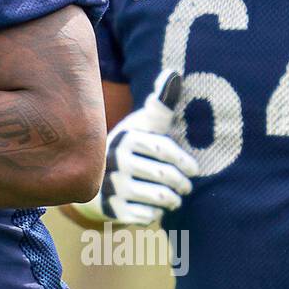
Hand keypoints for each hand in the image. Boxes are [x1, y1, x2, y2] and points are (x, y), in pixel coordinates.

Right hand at [74, 70, 198, 225]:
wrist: (95, 175)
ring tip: (173, 198)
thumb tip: (174, 73)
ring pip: (157, 198)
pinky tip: (153, 208)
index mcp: (128, 136)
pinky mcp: (112, 207)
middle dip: (181, 184)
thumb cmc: (133, 146)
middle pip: (163, 176)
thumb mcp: (144, 124)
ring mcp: (112, 184)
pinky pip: (145, 215)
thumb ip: (161, 104)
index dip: (184, 161)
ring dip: (171, 200)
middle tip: (185, 187)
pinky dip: (154, 213)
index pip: (163, 150)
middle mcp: (116, 159)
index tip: (194, 170)